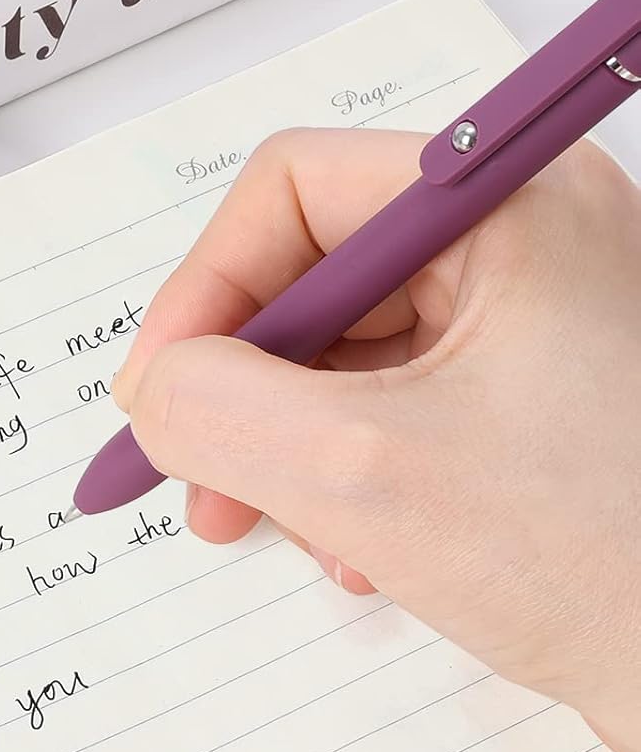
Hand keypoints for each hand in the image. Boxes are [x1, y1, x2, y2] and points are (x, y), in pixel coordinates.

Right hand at [113, 130, 640, 751]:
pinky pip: (394, 410)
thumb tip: (157, 392)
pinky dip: (349, 480)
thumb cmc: (601, 562)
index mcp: (507, 207)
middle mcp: (527, 242)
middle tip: (203, 485)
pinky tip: (362, 556)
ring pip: (345, 356)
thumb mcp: (360, 474)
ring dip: (288, 450)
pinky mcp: (537, 402)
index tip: (156, 399)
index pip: (291, 189)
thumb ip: (216, 408)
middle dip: (241, 391)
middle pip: (313, 279)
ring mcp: (537, 323)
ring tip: (293, 535)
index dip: (201, 291)